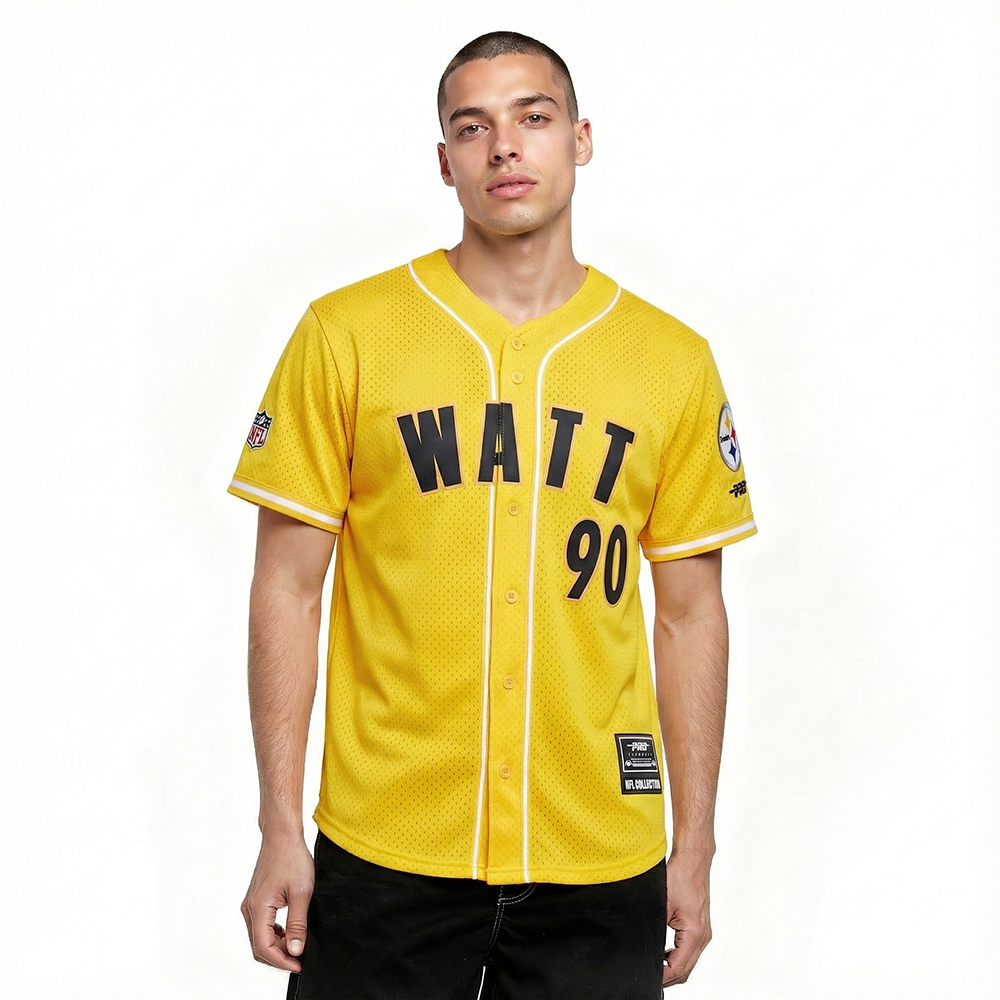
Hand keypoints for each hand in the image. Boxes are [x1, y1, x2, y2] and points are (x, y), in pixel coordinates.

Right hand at [241, 833, 314, 972]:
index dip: (281, 961)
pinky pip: (261, 926)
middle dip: (279, 956)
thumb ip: (298, 924)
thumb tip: (295, 951)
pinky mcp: (255, 900)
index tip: (299, 965)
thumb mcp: (301, 893)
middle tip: (300, 958)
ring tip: (298, 944)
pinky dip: (274, 934)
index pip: (264, 948)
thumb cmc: (292, 858)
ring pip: (259, 937)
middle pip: (259, 946)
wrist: (282, 836)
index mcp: (258, 908)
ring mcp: (250, 905)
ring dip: (277, 946)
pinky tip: (290, 931)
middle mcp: (249, 909)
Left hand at [662, 849, 712, 987]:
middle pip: (686, 970)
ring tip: (656, 965)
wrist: (693, 862)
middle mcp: (703, 936)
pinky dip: (679, 957)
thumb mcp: (662, 903)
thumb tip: (646, 946)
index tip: (649, 976)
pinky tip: (666, 953)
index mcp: (695, 933)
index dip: (663, 976)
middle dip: (668, 976)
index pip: (679, 968)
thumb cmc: (680, 877)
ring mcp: (704, 933)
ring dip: (674, 967)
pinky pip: (690, 951)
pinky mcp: (701, 928)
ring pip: (689, 962)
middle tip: (651, 975)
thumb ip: (655, 927)